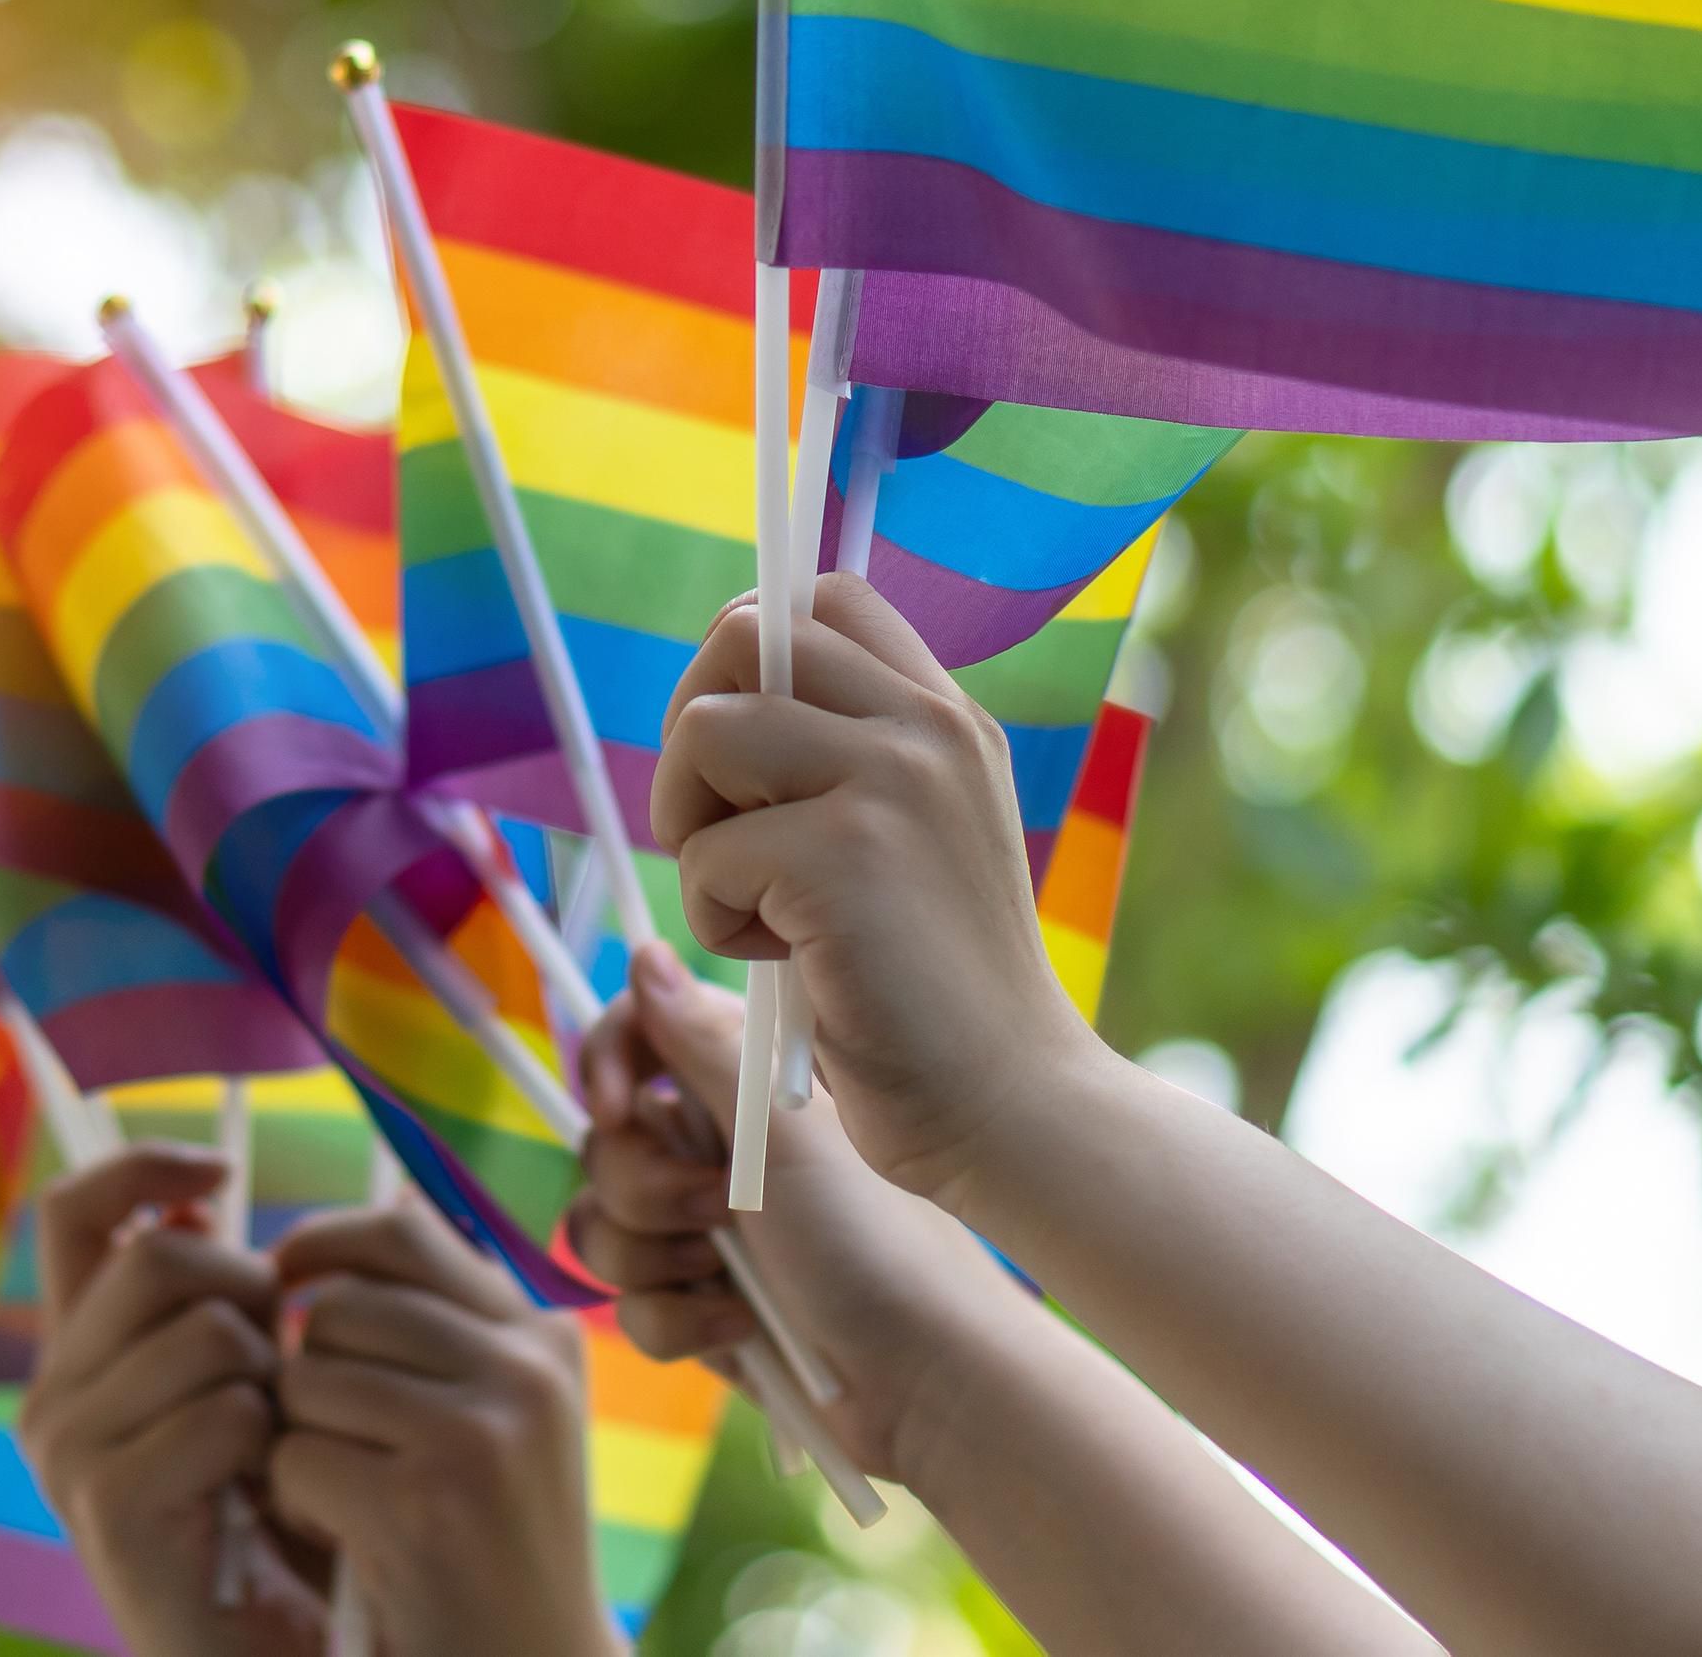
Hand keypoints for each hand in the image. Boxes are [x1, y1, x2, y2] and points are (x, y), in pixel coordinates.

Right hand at [21, 1146, 320, 1656]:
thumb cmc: (269, 1520)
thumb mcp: (236, 1384)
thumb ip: (206, 1298)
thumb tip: (199, 1190)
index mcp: (75, 1355)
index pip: (73, 1211)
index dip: (144, 1163)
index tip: (223, 1168)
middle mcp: (51, 1396)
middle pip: (159, 1256)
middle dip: (249, 1289)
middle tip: (278, 1364)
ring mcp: (69, 1453)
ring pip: (205, 1331)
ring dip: (271, 1378)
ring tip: (275, 1446)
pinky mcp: (108, 1507)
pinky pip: (225, 1414)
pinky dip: (273, 1447)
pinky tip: (271, 1497)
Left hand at [267, 1198, 611, 1656]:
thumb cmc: (492, 1550)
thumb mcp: (495, 1421)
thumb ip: (439, 1331)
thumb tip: (341, 1231)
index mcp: (542, 1339)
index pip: (403, 1232)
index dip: (323, 1244)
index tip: (287, 1280)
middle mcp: (526, 1371)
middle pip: (339, 1306)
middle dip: (306, 1372)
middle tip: (333, 1443)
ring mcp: (482, 1434)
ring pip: (307, 1379)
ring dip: (298, 1441)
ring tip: (346, 1498)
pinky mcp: (427, 1503)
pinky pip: (296, 1455)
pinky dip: (296, 1503)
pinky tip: (345, 1542)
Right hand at [567, 942, 1033, 1484]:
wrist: (925, 1375)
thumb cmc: (873, 1240)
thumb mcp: (781, 1131)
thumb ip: (700, 1043)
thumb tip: (645, 954)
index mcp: (742, 1086)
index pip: (635, 1040)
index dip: (608, 1066)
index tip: (616, 1107)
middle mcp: (717, 1148)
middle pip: (604, 1142)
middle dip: (645, 1188)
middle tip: (718, 1210)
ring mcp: (706, 1231)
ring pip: (603, 1225)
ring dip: (656, 1257)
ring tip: (731, 1273)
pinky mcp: (700, 1305)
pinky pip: (631, 1304)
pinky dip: (681, 1321)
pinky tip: (743, 1328)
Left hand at [652, 578, 1106, 1206]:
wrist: (1010, 1104)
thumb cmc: (928, 988)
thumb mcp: (903, 840)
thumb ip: (842, 758)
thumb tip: (716, 692)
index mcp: (946, 716)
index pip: (823, 597)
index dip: (748, 657)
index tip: (739, 754)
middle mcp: (927, 728)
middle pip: (742, 636)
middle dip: (692, 730)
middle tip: (719, 827)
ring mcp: (892, 782)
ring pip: (703, 731)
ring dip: (691, 828)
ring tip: (752, 901)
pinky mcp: (843, 854)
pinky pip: (703, 854)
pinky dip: (713, 919)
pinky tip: (786, 962)